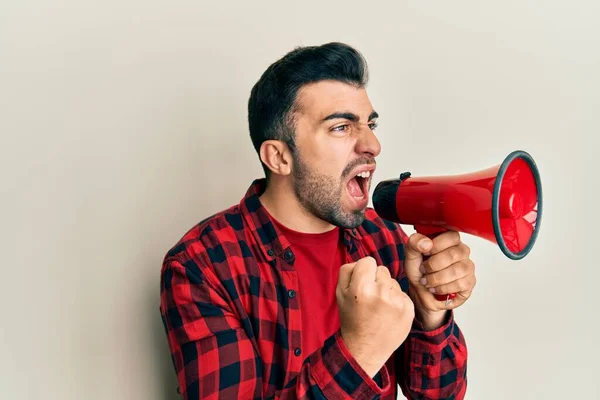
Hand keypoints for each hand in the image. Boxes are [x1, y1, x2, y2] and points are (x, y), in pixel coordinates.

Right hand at [336, 256, 414, 377]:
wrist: (366, 348)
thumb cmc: (352, 319)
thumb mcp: (340, 293)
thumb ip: (348, 270)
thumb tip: (362, 261)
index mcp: (361, 288)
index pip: (368, 261)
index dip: (363, 271)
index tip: (361, 283)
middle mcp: (381, 293)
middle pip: (382, 269)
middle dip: (376, 279)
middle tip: (370, 297)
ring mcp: (397, 302)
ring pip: (394, 281)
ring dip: (387, 290)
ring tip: (379, 307)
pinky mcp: (409, 310)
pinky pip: (403, 294)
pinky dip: (397, 301)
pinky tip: (389, 313)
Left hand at [404, 231, 475, 328]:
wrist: (422, 291)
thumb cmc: (420, 271)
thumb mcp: (411, 255)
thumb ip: (414, 243)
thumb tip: (426, 243)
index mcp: (449, 240)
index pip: (452, 236)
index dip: (436, 245)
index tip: (424, 253)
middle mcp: (461, 251)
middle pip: (453, 254)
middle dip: (433, 265)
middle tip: (423, 270)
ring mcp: (468, 266)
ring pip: (456, 270)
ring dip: (436, 278)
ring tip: (427, 281)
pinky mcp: (469, 282)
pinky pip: (459, 284)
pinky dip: (442, 288)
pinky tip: (436, 288)